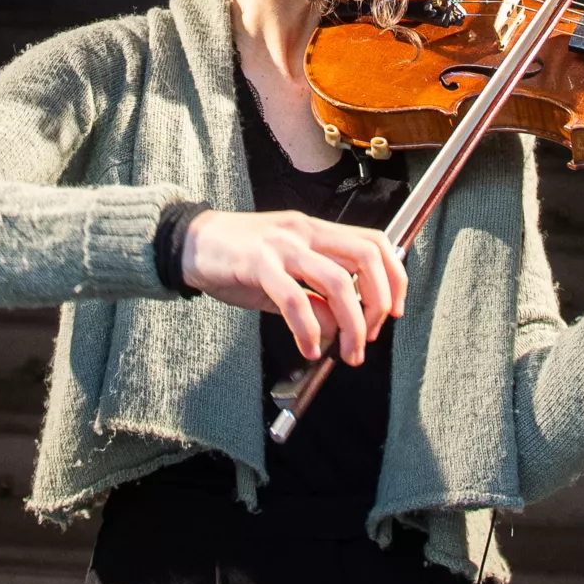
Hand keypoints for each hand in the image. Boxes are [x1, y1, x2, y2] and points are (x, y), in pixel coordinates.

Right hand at [180, 208, 406, 364]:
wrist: (189, 243)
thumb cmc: (236, 259)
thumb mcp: (284, 278)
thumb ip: (314, 299)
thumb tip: (342, 327)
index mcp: (315, 230)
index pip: (374, 243)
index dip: (394, 278)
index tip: (394, 311)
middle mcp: (304, 232)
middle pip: (366, 258)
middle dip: (380, 303)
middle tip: (370, 336)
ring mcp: (282, 246)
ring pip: (338, 282)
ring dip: (352, 325)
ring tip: (346, 353)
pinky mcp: (257, 263)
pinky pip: (294, 299)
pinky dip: (308, 329)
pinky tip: (308, 348)